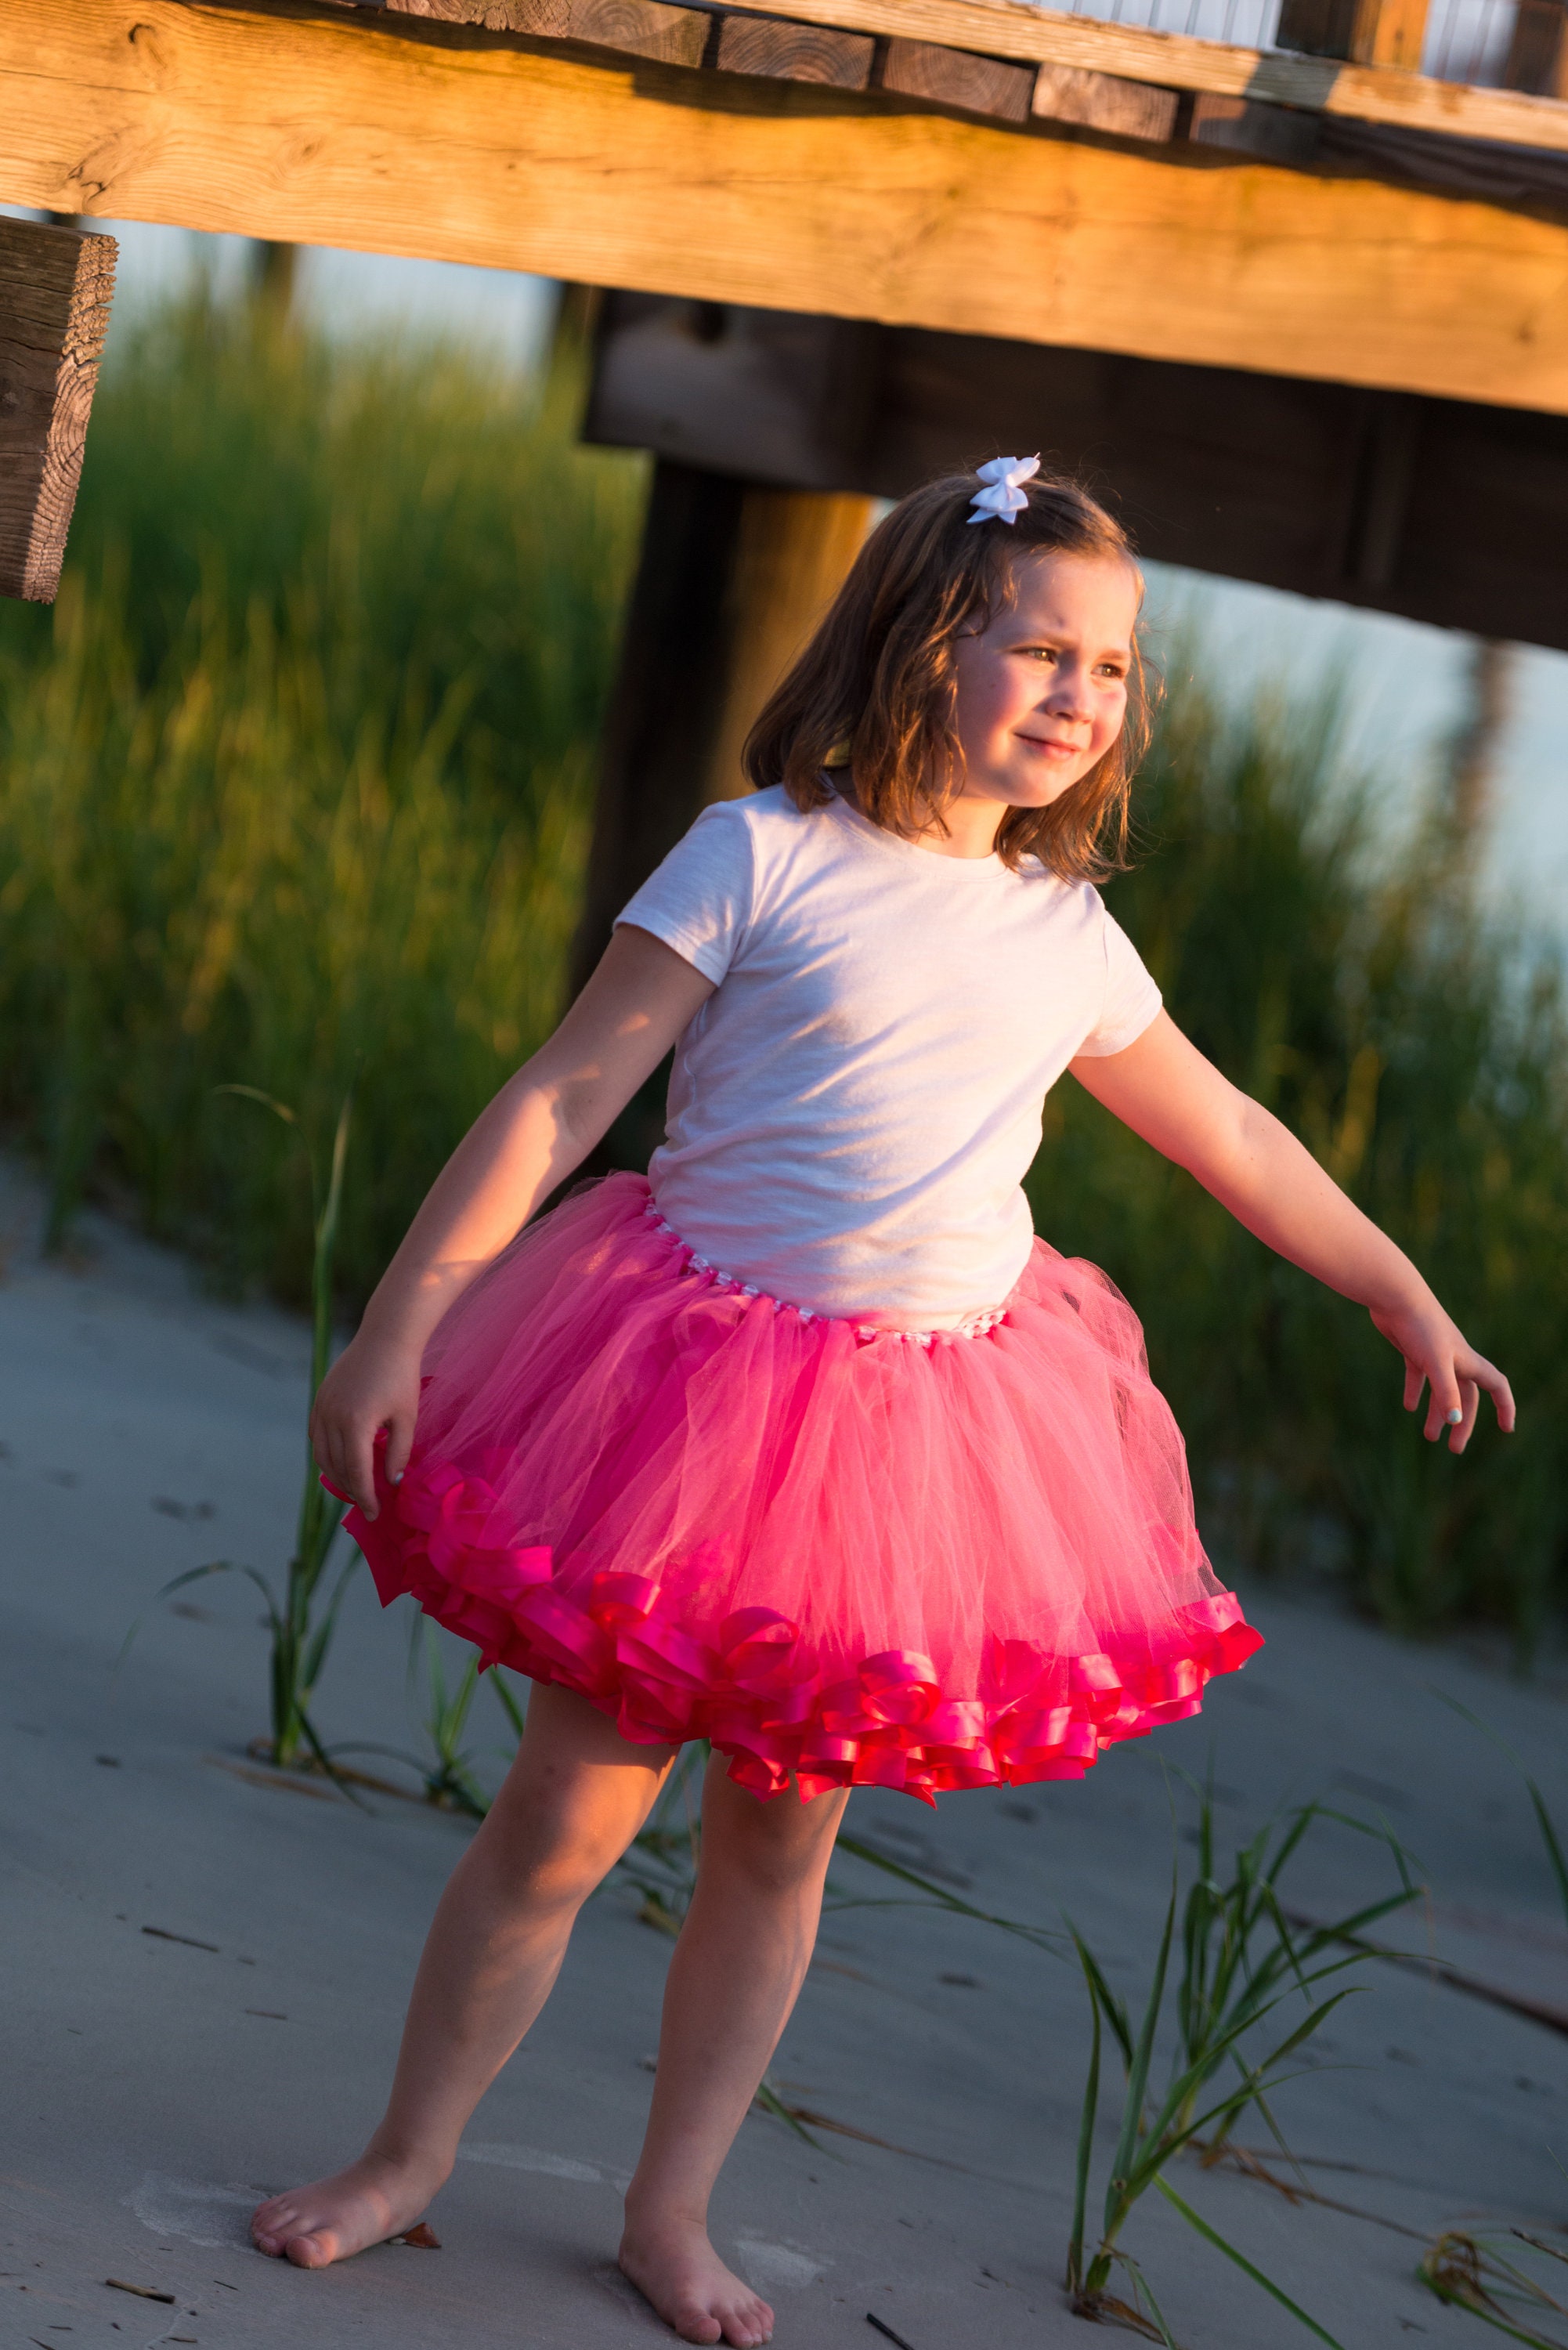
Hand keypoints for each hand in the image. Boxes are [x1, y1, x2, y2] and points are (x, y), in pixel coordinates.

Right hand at [309, 1329, 422, 1517]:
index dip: (365, 1497)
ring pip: (321, 1454)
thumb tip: (391, 1482)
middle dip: (351, 1489)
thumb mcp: (407, 1418)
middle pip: (336, 1467)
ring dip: (336, 1474)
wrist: (385, 1337)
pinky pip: (316, 1436)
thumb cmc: (402, 1377)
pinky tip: (342, 1461)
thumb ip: (399, 1453)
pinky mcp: (319, 1399)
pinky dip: (326, 1454)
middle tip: (368, 1503)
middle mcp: (331, 1417)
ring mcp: (322, 1407)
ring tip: (355, 1487)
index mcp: (356, 1424)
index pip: (356, 1472)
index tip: (374, 1513)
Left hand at [1369, 1295, 1514, 1453]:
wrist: (1395, 1295)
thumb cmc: (1420, 1327)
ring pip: (1441, 1389)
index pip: (1496, 1387)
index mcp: (1468, 1361)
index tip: (1507, 1428)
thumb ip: (1445, 1392)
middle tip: (1455, 1449)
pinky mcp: (1412, 1349)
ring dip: (1437, 1412)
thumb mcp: (1436, 1362)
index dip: (1505, 1407)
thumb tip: (1455, 1421)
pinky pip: (1418, 1375)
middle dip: (1462, 1423)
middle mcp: (1455, 1358)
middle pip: (1465, 1397)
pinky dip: (1415, 1391)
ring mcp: (1433, 1353)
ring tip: (1429, 1437)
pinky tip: (1409, 1407)